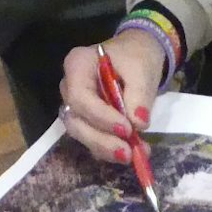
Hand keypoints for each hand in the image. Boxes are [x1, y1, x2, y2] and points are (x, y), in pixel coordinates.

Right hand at [58, 30, 165, 162]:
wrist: (137, 56)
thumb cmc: (136, 57)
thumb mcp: (142, 70)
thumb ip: (139, 95)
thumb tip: (139, 123)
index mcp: (77, 65)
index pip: (79, 97)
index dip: (100, 117)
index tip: (127, 129)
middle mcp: (69, 87)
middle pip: (75, 120)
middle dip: (100, 139)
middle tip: (127, 152)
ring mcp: (76, 105)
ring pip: (81, 133)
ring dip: (105, 148)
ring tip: (134, 155)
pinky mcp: (86, 120)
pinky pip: (92, 139)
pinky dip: (110, 149)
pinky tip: (134, 152)